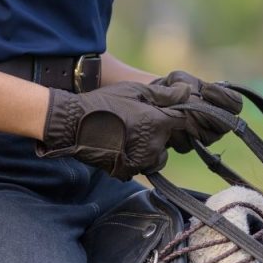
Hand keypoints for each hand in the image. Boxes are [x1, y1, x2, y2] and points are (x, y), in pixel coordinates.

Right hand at [35, 82, 190, 179]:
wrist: (74, 123)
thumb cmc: (105, 103)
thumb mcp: (136, 91)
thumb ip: (164, 94)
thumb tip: (188, 93)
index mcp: (158, 123)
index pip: (182, 121)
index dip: (174, 116)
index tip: (164, 113)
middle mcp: (154, 145)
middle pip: (169, 141)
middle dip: (159, 132)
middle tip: (139, 121)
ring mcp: (141, 161)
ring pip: (157, 157)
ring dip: (150, 148)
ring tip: (130, 135)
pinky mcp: (127, 171)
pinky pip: (140, 167)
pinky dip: (135, 159)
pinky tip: (121, 146)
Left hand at [149, 70, 242, 151]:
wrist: (153, 102)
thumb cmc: (171, 87)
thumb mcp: (177, 79)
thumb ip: (185, 82)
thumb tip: (190, 93)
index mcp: (222, 103)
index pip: (236, 104)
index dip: (223, 98)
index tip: (205, 91)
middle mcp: (218, 122)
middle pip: (224, 124)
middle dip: (205, 113)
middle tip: (189, 104)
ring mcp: (205, 136)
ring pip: (207, 136)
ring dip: (190, 122)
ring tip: (176, 111)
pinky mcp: (188, 146)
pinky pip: (188, 143)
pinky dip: (176, 132)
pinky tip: (168, 122)